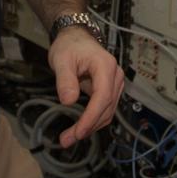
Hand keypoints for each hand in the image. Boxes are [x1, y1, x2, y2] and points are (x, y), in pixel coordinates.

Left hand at [47, 27, 124, 147]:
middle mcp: (115, 75)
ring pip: (108, 111)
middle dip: (88, 126)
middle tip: (66, 140)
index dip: (91, 117)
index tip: (78, 132)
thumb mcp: (61, 60)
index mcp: (105, 66)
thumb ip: (65, 80)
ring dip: (91, 126)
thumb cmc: (69, 46)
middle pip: (106, 107)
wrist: (76, 37)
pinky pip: (105, 109)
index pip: (103, 97)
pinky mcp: (110, 89)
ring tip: (69, 137)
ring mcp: (115, 83)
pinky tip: (79, 128)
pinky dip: (93, 120)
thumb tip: (68, 101)